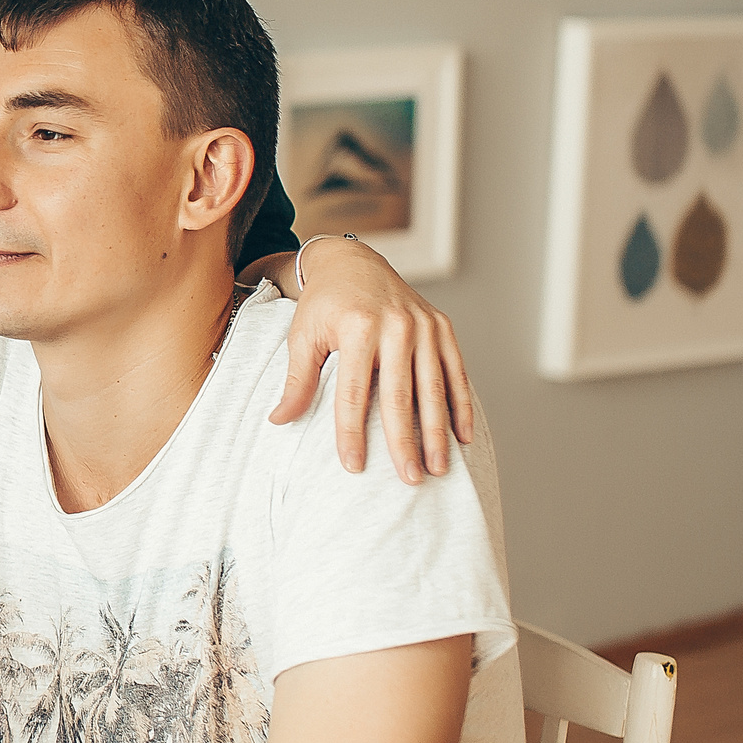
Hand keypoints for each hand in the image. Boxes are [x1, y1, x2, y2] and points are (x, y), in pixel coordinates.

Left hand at [267, 239, 475, 483]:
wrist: (354, 262)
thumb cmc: (323, 305)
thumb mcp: (302, 336)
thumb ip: (297, 380)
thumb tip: (279, 421)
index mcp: (357, 327)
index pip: (353, 392)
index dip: (352, 431)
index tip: (353, 466)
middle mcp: (396, 326)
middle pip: (400, 395)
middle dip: (405, 441)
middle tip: (409, 480)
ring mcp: (424, 326)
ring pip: (433, 388)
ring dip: (438, 431)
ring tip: (438, 468)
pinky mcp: (442, 327)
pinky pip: (456, 372)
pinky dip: (461, 405)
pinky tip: (463, 437)